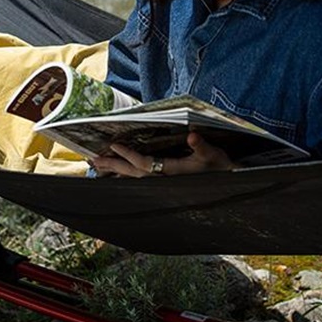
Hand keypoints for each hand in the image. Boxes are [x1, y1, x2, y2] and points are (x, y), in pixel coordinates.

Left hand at [89, 132, 234, 177]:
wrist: (228, 185)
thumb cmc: (220, 168)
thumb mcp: (214, 154)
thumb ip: (202, 146)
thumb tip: (192, 136)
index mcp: (173, 173)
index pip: (145, 164)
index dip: (129, 155)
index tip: (114, 145)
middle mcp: (164, 181)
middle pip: (132, 174)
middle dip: (113, 166)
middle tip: (93, 159)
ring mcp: (163, 185)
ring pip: (133, 179)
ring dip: (115, 171)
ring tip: (98, 165)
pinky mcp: (164, 185)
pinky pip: (139, 180)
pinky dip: (125, 175)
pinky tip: (116, 172)